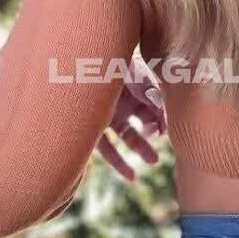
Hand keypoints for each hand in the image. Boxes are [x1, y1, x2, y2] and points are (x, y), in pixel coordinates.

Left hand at [95, 59, 165, 179]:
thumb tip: (161, 111)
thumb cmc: (107, 62)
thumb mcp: (133, 73)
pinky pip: (107, 150)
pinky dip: (119, 163)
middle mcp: (122, 101)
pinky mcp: (91, 129)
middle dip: (155, 132)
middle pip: (144, 120)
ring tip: (154, 161)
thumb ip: (151, 91)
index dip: (162, 118)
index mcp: (134, 87)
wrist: (76, 60)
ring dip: (141, 148)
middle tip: (162, 140)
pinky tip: (132, 177)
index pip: (155, 105)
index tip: (163, 129)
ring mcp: (106, 115)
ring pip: (128, 135)